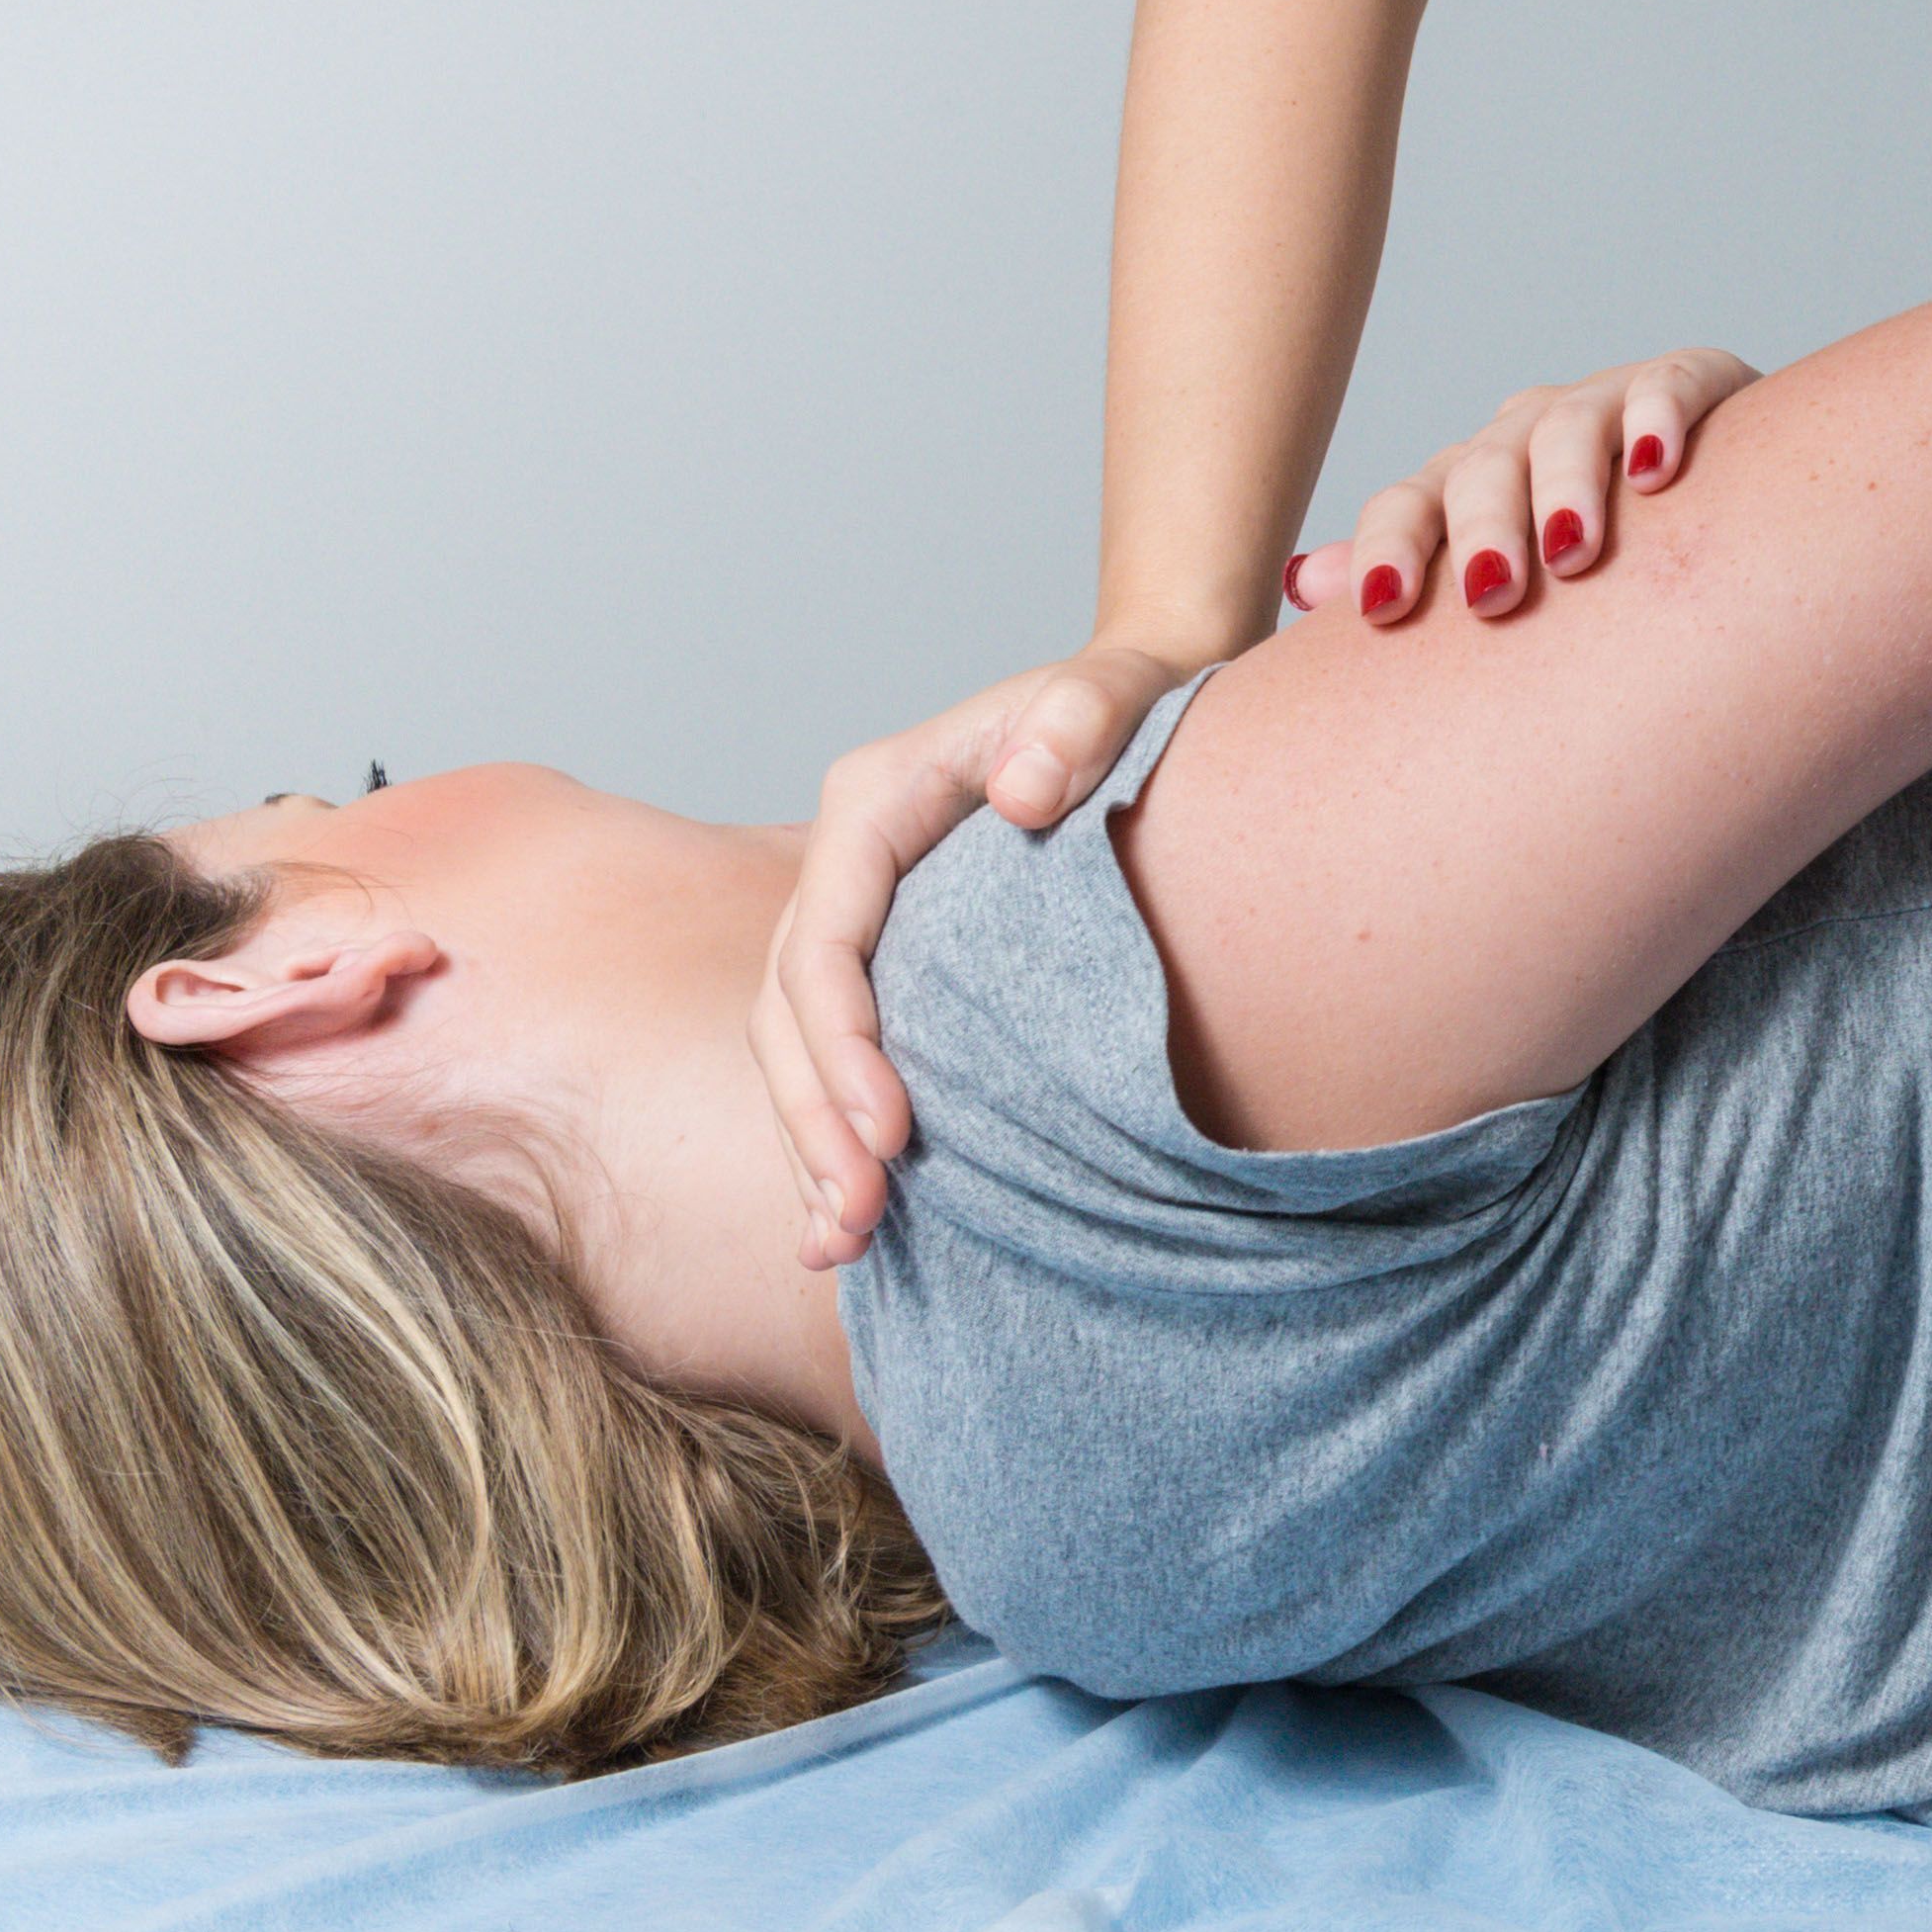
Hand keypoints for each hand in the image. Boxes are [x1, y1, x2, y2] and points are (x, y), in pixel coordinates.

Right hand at [753, 634, 1206, 1265]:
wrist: (1140, 698)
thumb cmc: (1126, 697)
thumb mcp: (1115, 690)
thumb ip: (1077, 720)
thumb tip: (1022, 790)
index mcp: (876, 800)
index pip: (826, 936)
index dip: (845, 1041)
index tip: (890, 1131)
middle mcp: (848, 860)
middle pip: (791, 1005)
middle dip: (814, 1118)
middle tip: (860, 1217)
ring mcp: (861, 913)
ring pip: (797, 1044)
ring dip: (810, 1145)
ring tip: (842, 1241)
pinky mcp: (891, 962)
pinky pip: (836, 1054)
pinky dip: (834, 1134)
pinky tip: (853, 1221)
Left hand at [1295, 346, 1762, 630]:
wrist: (1720, 497)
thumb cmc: (1588, 553)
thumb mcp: (1495, 565)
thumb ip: (1406, 572)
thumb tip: (1296, 581)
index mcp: (1466, 483)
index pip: (1406, 506)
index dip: (1388, 550)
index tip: (1382, 611)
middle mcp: (1523, 436)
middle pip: (1484, 470)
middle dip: (1484, 530)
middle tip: (1496, 596)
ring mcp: (1604, 405)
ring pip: (1567, 428)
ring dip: (1565, 486)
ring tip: (1575, 548)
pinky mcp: (1687, 382)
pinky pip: (1667, 382)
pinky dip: (1658, 418)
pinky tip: (1656, 470)